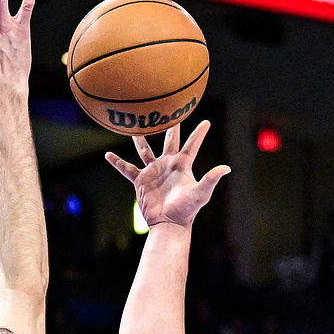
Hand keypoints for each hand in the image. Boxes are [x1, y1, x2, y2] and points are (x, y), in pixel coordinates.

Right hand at [108, 120, 231, 228]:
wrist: (169, 224)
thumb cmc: (187, 210)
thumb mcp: (200, 193)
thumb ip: (211, 178)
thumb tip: (226, 168)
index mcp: (182, 165)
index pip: (192, 145)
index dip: (199, 133)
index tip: (206, 122)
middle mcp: (167, 165)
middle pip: (168, 140)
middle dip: (169, 126)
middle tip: (167, 109)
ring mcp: (153, 172)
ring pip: (145, 150)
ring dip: (139, 139)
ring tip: (134, 126)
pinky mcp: (140, 181)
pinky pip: (126, 169)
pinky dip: (117, 163)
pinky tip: (107, 155)